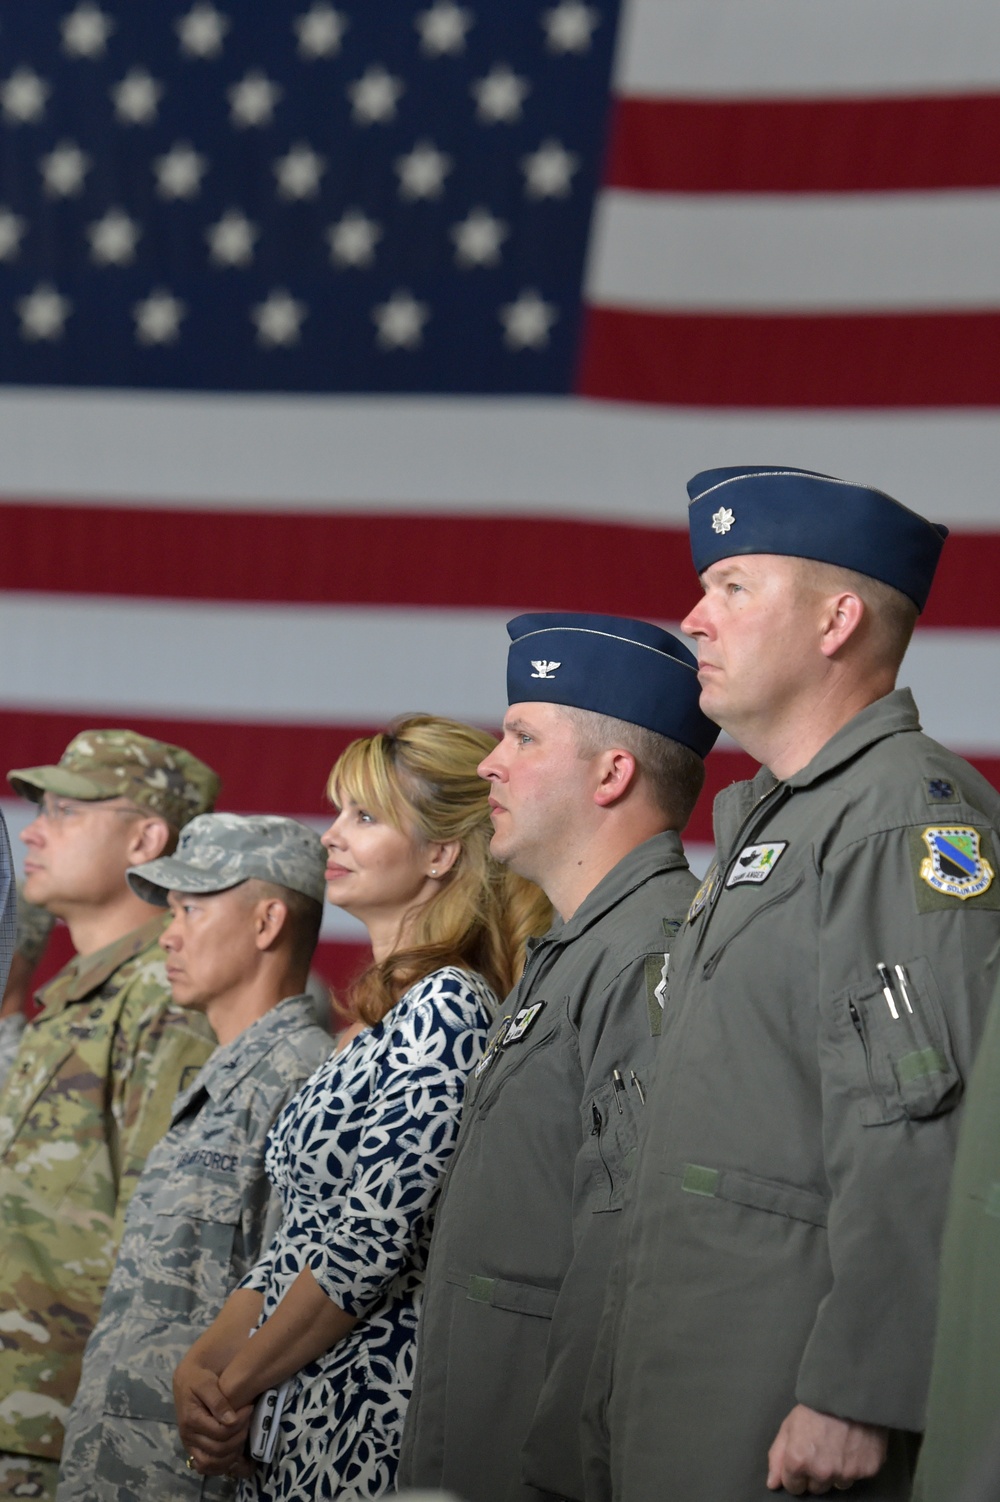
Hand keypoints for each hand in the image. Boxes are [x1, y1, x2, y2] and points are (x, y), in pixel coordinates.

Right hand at [174, 1351, 253, 1476]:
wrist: (185, 1380)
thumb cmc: (197, 1378)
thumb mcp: (206, 1382)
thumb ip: (218, 1401)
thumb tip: (231, 1421)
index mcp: (191, 1420)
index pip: (221, 1432)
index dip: (239, 1423)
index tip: (250, 1408)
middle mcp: (188, 1436)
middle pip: (219, 1449)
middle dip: (239, 1437)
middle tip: (249, 1421)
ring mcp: (190, 1445)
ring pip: (211, 1463)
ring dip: (231, 1455)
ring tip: (243, 1436)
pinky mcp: (193, 1449)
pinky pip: (205, 1466)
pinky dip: (220, 1465)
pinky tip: (233, 1454)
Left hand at [766, 1404, 887, 1494]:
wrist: (850, 1392)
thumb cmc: (816, 1406)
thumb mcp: (789, 1425)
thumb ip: (777, 1456)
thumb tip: (772, 1484)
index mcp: (799, 1462)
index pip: (793, 1486)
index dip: (796, 1473)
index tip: (803, 1458)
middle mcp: (822, 1472)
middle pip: (816, 1488)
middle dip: (816, 1473)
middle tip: (821, 1448)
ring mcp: (846, 1473)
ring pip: (838, 1484)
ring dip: (837, 1471)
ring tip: (839, 1445)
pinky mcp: (867, 1470)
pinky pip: (859, 1476)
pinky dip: (856, 1464)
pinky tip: (853, 1445)